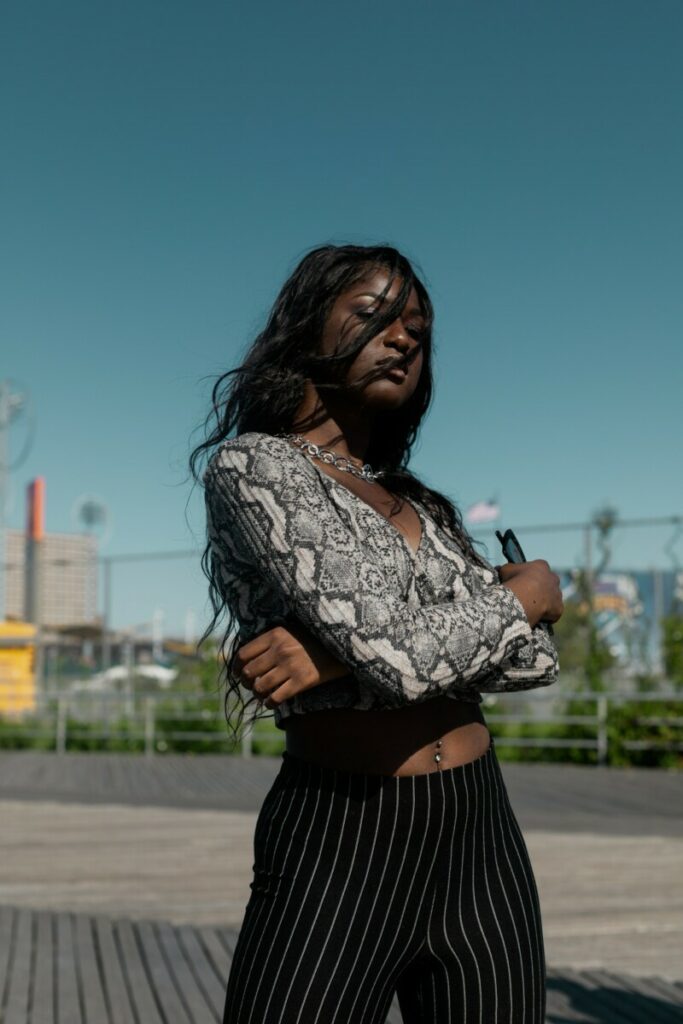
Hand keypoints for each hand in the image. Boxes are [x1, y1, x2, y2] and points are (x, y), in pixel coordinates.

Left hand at [233, 620, 349, 708]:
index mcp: (275, 634)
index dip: (236, 667)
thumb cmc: (315, 637)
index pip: (243, 654)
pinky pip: (276, 698)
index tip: (238, 674)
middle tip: (251, 686)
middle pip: (248, 672)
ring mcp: (291, 665)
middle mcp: (280, 649)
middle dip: (246, 683)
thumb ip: (270, 639)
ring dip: (258, 694)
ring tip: (262, 695)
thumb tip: (247, 656)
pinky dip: (269, 703)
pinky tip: (272, 702)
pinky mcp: (303, 681)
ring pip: (260, 687)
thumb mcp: (291, 629)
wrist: (344, 643)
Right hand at [494, 559, 563, 626]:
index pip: (539, 569)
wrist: (525, 598)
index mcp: (542, 566)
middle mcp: (554, 578)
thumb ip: (507, 569)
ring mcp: (558, 594)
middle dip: (541, 589)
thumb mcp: (505, 570)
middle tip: (528, 596)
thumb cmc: (514, 581)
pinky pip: (554, 612)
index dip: (531, 576)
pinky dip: (547, 615)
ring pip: (552, 598)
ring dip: (545, 602)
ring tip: (531, 608)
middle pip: (548, 583)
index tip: (523, 583)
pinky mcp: (559, 608)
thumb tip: (500, 570)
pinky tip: (537, 617)